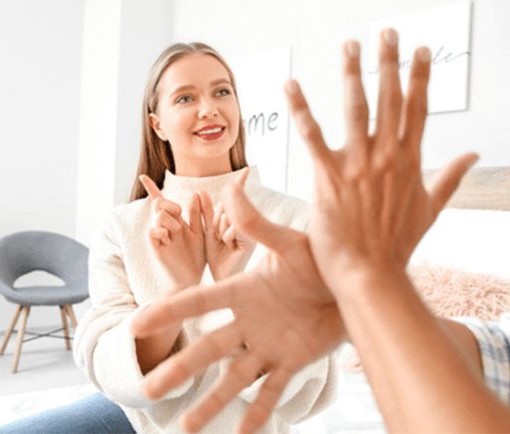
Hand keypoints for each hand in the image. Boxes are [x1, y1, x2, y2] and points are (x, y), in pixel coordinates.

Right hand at [132, 177, 343, 433]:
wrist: (358, 283)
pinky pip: (273, 391)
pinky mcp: (293, 361)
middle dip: (179, 369)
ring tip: (186, 427)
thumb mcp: (291, 242)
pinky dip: (258, 413)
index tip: (137, 325)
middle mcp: (249, 322)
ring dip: (211, 402)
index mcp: (244, 291)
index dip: (168, 312)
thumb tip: (232, 187)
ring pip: (234, 378)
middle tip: (148, 390)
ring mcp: (269, 345)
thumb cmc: (323, 258)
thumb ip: (258, 224)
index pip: (198, 301)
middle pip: (208, 348)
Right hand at [140, 175, 205, 288]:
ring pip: (158, 215)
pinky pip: (152, 231)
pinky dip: (160, 230)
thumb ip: (199, 213)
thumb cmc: (198, 255)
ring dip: (171, 220)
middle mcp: (164, 226)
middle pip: (160, 203)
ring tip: (177, 232)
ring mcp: (159, 236)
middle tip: (180, 215)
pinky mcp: (156, 247)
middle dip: (171, 204)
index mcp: (174, 220)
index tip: (142, 176)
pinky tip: (167, 237)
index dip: (151, 188)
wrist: (193, 278)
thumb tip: (195, 192)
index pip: (161, 201)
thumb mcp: (202, 231)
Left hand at [199, 170, 256, 280]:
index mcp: (239, 218)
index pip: (235, 197)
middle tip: (219, 237)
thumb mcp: (207, 230)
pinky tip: (229, 246)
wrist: (221, 279)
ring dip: (220, 229)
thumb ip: (204, 211)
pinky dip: (227, 235)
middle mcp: (248, 222)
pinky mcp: (253, 238)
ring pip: (230, 215)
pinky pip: (235, 226)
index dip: (240, 182)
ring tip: (224, 244)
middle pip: (228, 206)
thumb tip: (200, 191)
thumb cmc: (215, 256)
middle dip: (216, 220)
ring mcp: (252, 230)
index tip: (246, 169)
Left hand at [286, 33, 477, 295]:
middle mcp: (387, 157)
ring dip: (353, 74)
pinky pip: (312, 136)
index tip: (421, 50)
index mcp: (410, 162)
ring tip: (350, 46)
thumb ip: (450, 179)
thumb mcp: (430, 210)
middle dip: (388, 62)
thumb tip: (472, 156)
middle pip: (390, 99)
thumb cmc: (397, 246)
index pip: (418, 109)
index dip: (420, 77)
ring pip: (356, 108)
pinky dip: (301, 109)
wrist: (371, 274)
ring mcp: (358, 165)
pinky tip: (291, 85)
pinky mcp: (329, 177)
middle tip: (385, 31)